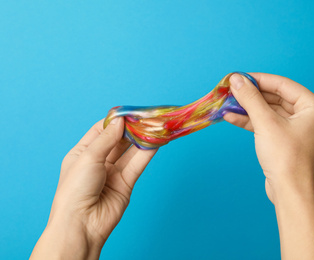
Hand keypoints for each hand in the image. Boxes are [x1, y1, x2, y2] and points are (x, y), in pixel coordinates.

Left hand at [31, 118, 156, 259]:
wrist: (82, 224)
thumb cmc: (75, 190)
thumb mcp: (88, 157)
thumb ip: (107, 138)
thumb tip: (120, 119)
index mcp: (83, 153)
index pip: (101, 130)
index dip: (115, 121)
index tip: (130, 112)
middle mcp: (98, 161)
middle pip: (119, 140)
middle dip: (132, 129)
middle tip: (147, 117)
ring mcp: (113, 172)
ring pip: (131, 151)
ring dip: (142, 139)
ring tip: (156, 126)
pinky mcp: (126, 183)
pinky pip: (138, 164)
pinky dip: (147, 152)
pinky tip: (156, 141)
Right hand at [224, 73, 313, 203]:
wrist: (290, 193)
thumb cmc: (286, 157)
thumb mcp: (265, 123)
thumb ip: (250, 98)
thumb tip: (236, 79)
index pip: (282, 85)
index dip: (258, 80)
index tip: (238, 77)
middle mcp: (310, 116)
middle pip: (275, 98)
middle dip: (251, 96)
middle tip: (230, 91)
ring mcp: (299, 129)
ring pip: (270, 112)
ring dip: (248, 109)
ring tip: (227, 104)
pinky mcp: (288, 141)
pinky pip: (269, 125)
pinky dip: (252, 121)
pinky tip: (232, 117)